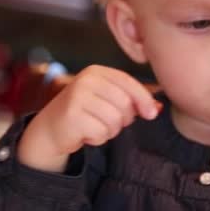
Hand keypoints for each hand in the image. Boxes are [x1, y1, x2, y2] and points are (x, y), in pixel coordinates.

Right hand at [18, 65, 159, 171]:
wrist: (50, 128)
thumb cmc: (84, 113)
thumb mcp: (107, 100)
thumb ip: (131, 101)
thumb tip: (159, 108)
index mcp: (97, 72)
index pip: (129, 82)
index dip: (144, 99)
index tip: (152, 113)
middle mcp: (86, 80)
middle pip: (125, 104)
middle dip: (123, 119)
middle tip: (108, 121)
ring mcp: (77, 97)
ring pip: (115, 120)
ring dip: (110, 130)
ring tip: (95, 126)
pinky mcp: (72, 116)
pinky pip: (101, 132)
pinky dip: (98, 138)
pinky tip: (85, 134)